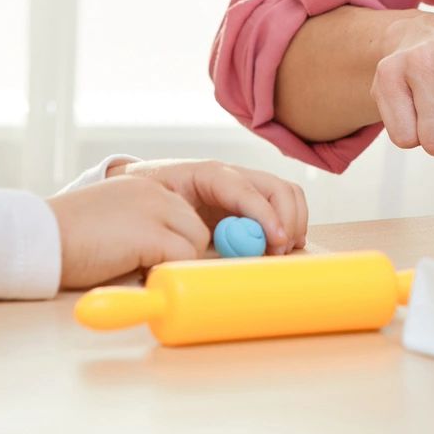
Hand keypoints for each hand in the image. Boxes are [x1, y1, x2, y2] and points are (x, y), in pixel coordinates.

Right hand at [51, 176, 210, 289]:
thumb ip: (139, 230)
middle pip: (196, 226)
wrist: (40, 237)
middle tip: (153, 271)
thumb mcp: (111, 222)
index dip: (179, 240)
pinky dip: (167, 274)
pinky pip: (183, 258)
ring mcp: (155, 210)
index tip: (171, 259)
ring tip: (141, 274)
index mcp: (143, 186)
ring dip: (175, 263)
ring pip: (196, 242)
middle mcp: (154, 192)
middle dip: (181, 253)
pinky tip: (139, 278)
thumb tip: (164, 259)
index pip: (185, 212)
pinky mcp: (151, 235)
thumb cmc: (65, 239)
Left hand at [109, 158, 307, 253]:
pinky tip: (281, 244)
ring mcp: (243, 187)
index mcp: (208, 174)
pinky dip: (289, 222)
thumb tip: (205, 259)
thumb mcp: (157, 212)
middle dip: (286, 219)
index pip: (246, 190)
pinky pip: (280, 205)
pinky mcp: (248, 201)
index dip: (265, 216)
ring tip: (283, 249)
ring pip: (286, 193)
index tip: (276, 242)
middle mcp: (232, 177)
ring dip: (293, 220)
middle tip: (280, 250)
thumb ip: (182, 233)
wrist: (140, 186)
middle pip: (277, 187)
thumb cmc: (147, 198)